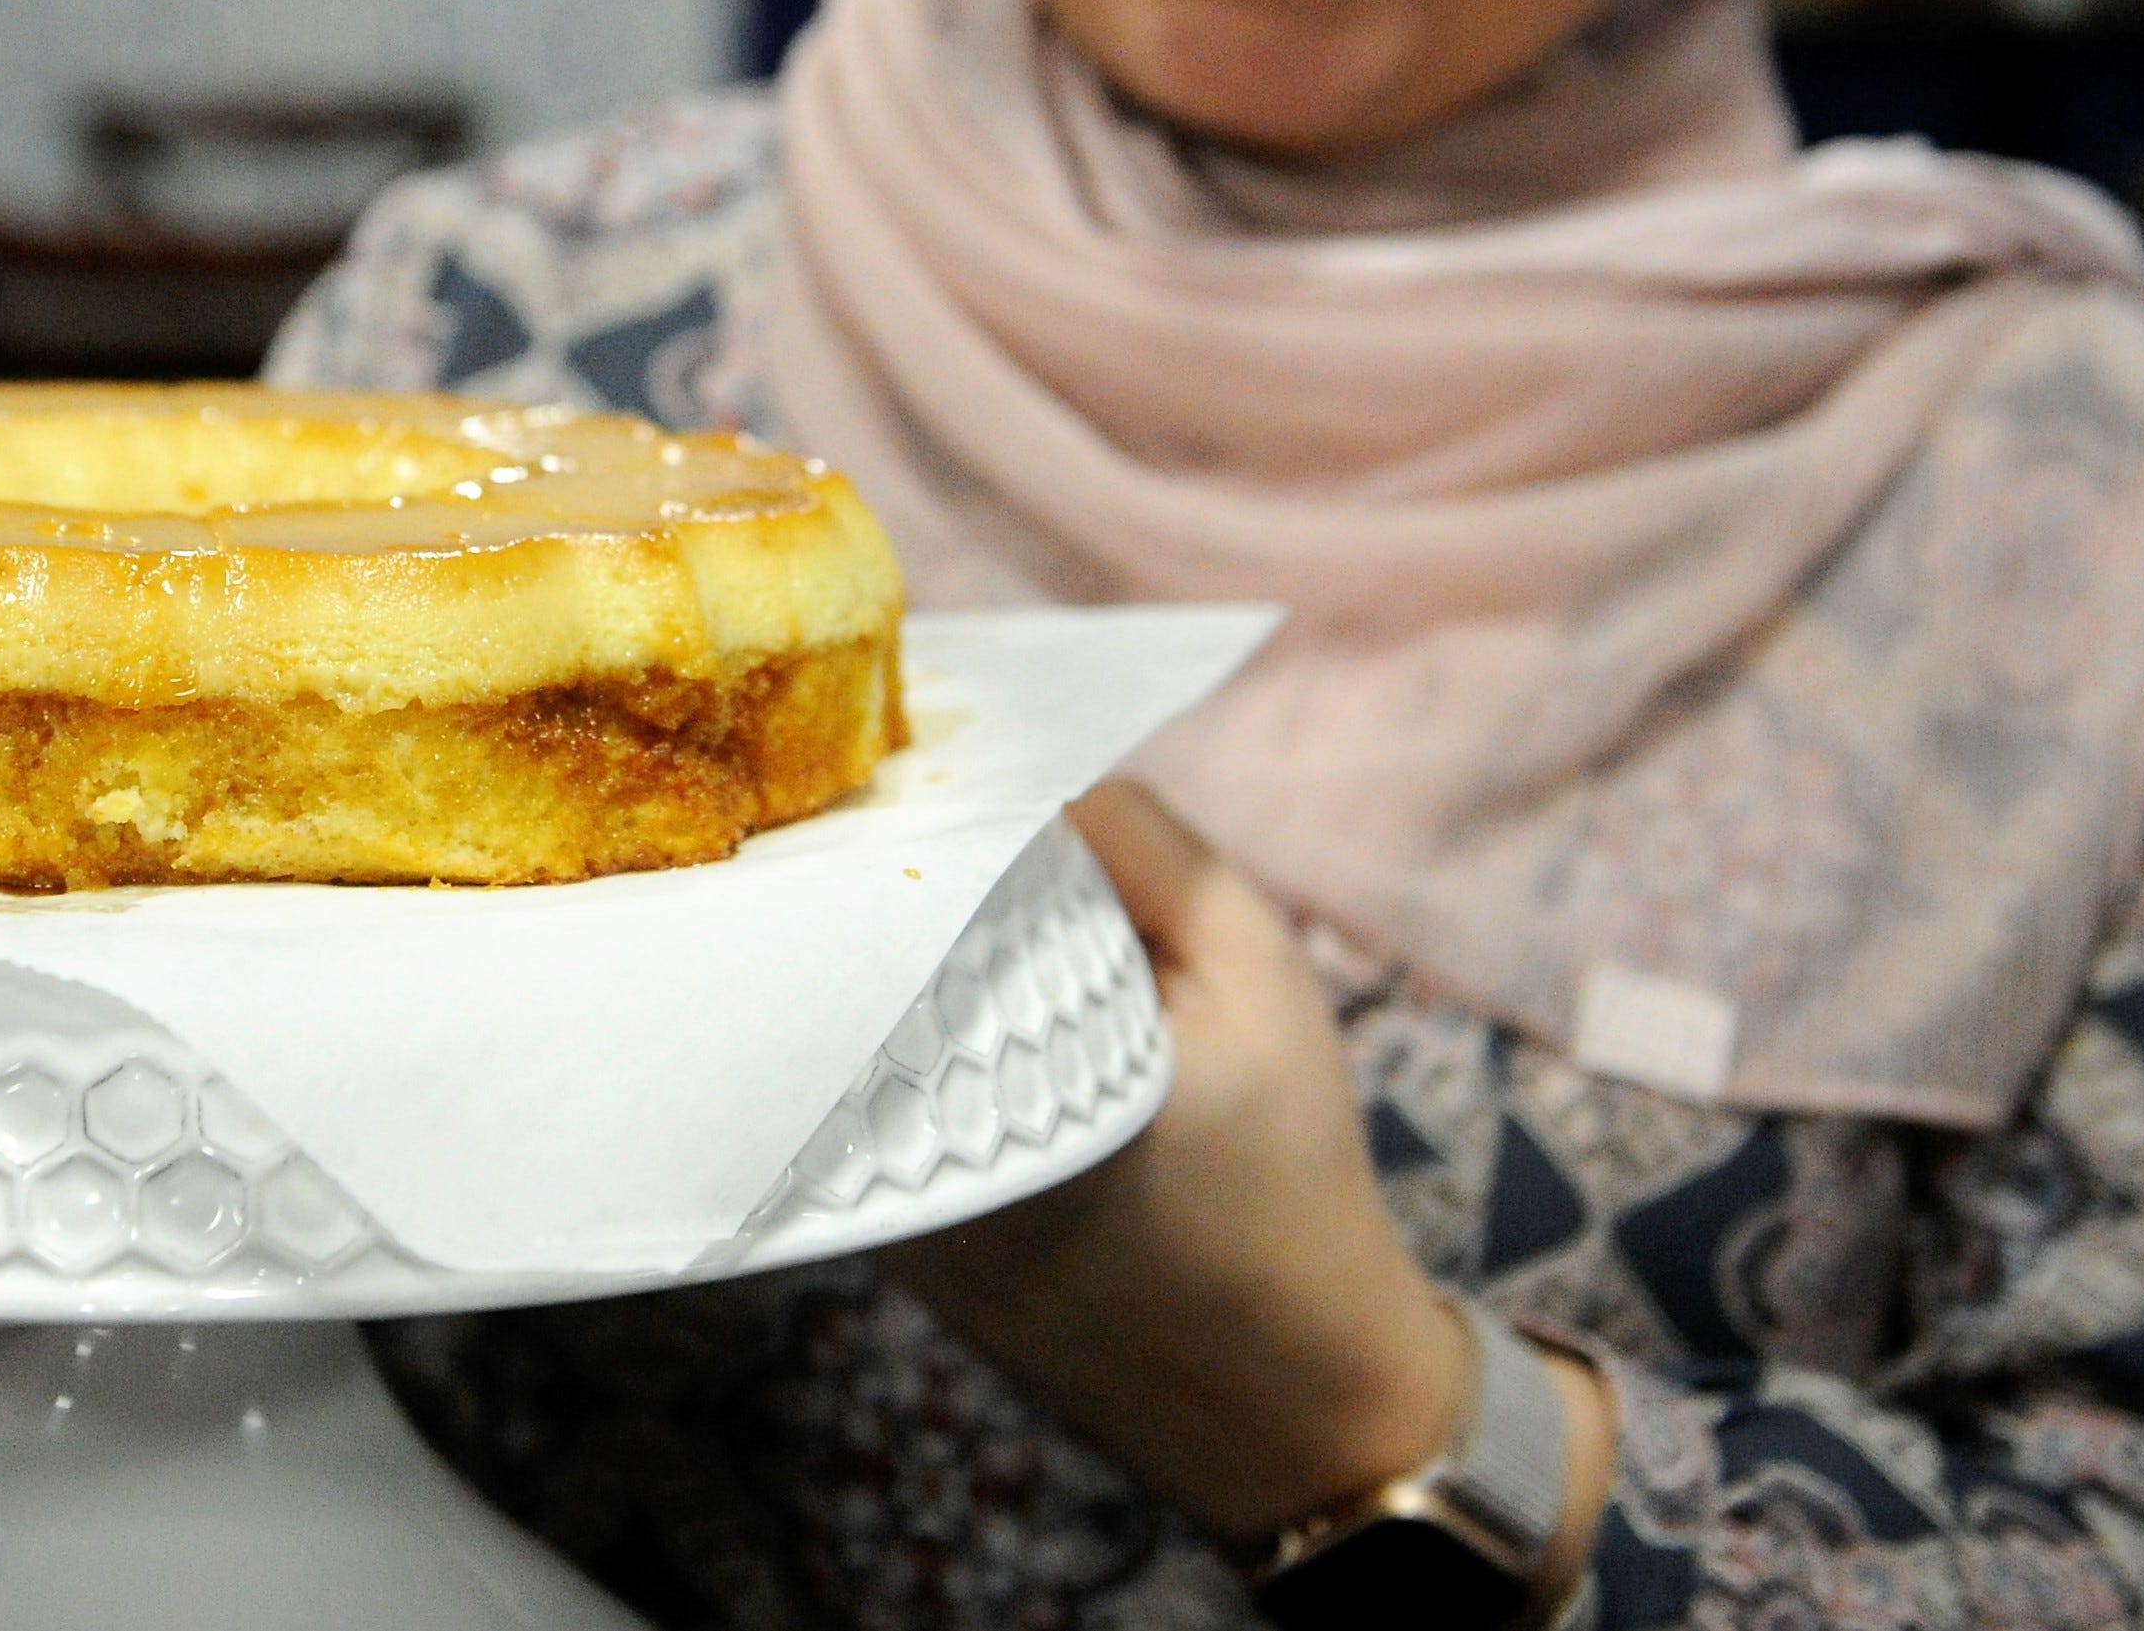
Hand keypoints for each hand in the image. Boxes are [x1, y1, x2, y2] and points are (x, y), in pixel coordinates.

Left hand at [890, 782, 1608, 1580]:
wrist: (1294, 1404)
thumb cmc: (1288, 1175)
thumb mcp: (1254, 972)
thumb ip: (1142, 843)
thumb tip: (1029, 759)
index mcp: (976, 1066)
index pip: (889, 890)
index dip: (909, 805)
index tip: (924, 739)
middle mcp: (893, 1141)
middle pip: (849, 952)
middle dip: (890, 871)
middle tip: (919, 789)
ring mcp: (876, 1203)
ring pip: (853, 1022)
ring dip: (891, 954)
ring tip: (939, 884)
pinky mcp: (890, 1245)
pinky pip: (869, 1095)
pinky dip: (906, 1038)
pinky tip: (955, 997)